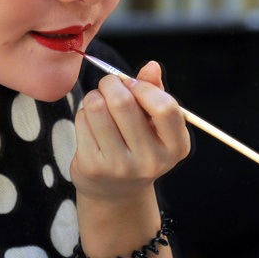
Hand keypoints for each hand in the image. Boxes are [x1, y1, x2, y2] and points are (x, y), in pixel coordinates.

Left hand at [71, 61, 190, 206]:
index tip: (133, 85)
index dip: (144, 87)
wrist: (116, 191)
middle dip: (111, 83)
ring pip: (97, 108)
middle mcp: (151, 161)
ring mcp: (120, 167)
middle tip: (109, 84)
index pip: (164, 107)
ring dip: (95, 96)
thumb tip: (151, 66)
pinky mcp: (93, 168)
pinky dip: (84, 114)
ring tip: (99, 103)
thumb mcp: (155, 122)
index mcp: (176, 147)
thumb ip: (155, 91)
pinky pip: (82, 121)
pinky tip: (91, 123)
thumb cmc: (139, 144)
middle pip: (123, 103)